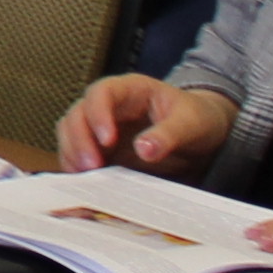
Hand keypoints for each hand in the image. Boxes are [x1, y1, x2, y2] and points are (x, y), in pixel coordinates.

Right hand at [58, 73, 234, 172]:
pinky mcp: (100, 149)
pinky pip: (78, 154)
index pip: (102, 93)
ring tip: (85, 177)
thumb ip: (168, 134)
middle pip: (78, 114)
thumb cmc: (197, 120)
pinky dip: (76, 167)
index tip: (107, 140)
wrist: (202, 137)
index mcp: (130, 90)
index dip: (98, 114)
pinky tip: (84, 183)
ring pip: (70, 133)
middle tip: (91, 166)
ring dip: (72, 154)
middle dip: (79, 140)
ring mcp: (101, 127)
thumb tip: (144, 149)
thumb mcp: (191, 123)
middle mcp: (109, 106)